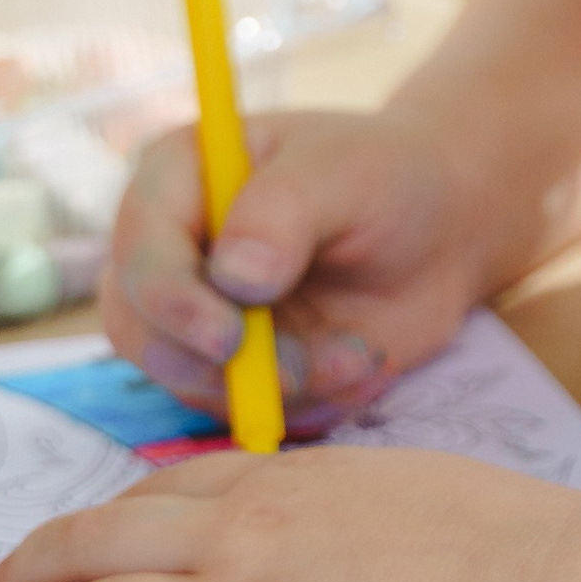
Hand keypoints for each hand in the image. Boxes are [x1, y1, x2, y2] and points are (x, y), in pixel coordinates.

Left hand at [0, 446, 580, 581]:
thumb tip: (371, 545)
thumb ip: (376, 518)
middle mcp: (249, 535)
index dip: (102, 523)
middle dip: (25, 573)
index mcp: (301, 484)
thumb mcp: (437, 501)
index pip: (171, 493)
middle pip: (100, 545)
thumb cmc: (533, 560)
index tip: (64, 545)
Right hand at [104, 107, 511, 429]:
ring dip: (277, 388)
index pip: (140, 251)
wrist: (440, 228)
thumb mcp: (345, 171)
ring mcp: (200, 315)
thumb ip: (284, 212)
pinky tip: (364, 363)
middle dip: (217, 366)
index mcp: (179, 179)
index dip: (171, 301)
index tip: (229, 338)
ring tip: (360, 354)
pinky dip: (307, 403)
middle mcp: (172, 251)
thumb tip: (233, 279)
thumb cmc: (386, 175)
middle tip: (300, 373)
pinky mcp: (236, 367)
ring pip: (193, 382)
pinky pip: (246, 409)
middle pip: (140, 331)